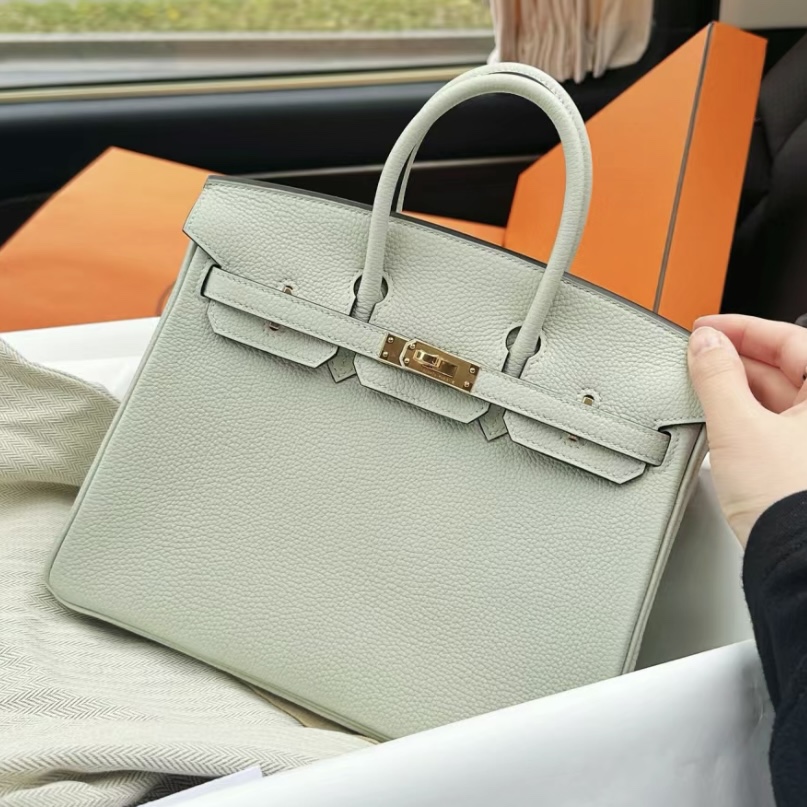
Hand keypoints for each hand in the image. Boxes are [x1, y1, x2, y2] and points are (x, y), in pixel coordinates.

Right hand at [688, 314, 806, 546]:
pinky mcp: (804, 464)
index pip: (789, 338)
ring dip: (737, 389)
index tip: (707, 328)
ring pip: (778, 397)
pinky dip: (745, 417)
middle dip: (736, 359)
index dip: (742, 328)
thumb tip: (704, 344)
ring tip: (702, 389)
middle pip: (784, 367)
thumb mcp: (739, 428)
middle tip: (698, 357)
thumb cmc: (790, 503)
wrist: (798, 563)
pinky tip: (720, 422)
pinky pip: (774, 424)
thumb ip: (716, 377)